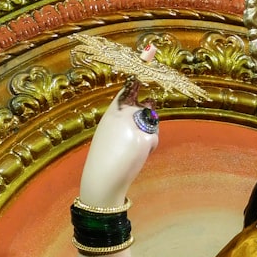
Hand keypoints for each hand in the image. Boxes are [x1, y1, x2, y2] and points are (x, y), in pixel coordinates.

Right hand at [78, 77, 158, 206]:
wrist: (102, 177)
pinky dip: (149, 147)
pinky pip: (154, 139)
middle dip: (146, 120)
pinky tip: (137, 155)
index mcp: (111, 114)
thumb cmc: (105, 158)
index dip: (135, 85)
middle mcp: (122, 116)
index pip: (126, 93)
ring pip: (152, 124)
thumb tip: (150, 106)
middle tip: (133, 138)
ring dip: (148, 135)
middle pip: (144, 109)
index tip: (141, 78)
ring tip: (131, 149)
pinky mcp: (143, 139)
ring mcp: (134, 126)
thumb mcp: (110, 133)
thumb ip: (125, 120)